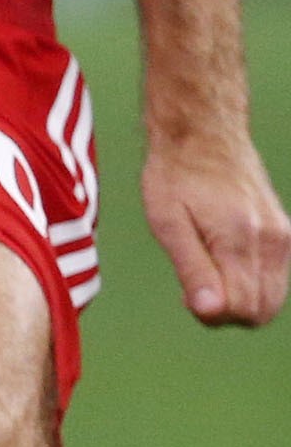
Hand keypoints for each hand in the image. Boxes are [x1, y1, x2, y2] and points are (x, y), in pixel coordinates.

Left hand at [142, 129, 290, 327]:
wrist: (203, 133)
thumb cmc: (176, 175)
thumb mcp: (166, 221)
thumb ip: (192, 269)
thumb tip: (210, 312)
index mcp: (240, 241)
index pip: (239, 310)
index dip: (210, 313)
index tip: (185, 294)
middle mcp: (272, 243)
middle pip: (261, 312)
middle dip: (228, 311)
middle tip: (195, 285)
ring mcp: (283, 238)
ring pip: (272, 299)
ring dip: (242, 300)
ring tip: (208, 269)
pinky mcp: (285, 233)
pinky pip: (276, 280)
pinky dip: (253, 284)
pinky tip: (225, 262)